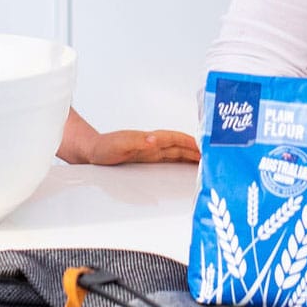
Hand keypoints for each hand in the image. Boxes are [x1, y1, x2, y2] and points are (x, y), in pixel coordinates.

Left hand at [84, 129, 200, 164]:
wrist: (91, 151)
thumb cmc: (103, 148)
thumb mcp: (118, 146)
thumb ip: (135, 142)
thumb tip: (153, 139)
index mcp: (149, 139)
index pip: (175, 140)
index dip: (190, 143)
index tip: (205, 146)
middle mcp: (153, 144)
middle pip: (180, 145)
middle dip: (197, 149)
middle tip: (216, 155)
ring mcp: (152, 151)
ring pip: (177, 152)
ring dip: (192, 155)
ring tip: (208, 162)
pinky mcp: (148, 158)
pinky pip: (170, 158)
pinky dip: (182, 160)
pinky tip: (188, 167)